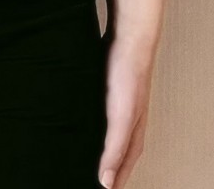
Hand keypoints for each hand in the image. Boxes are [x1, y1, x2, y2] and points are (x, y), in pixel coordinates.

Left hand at [98, 35, 154, 188]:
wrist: (128, 38)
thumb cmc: (128, 77)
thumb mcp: (121, 117)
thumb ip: (115, 148)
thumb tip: (106, 182)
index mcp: (134, 131)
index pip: (124, 164)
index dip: (116, 178)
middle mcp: (128, 119)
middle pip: (118, 150)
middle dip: (109, 166)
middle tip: (92, 176)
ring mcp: (119, 103)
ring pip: (108, 131)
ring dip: (99, 143)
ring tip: (83, 151)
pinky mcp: (108, 88)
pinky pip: (99, 111)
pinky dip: (92, 120)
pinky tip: (79, 116)